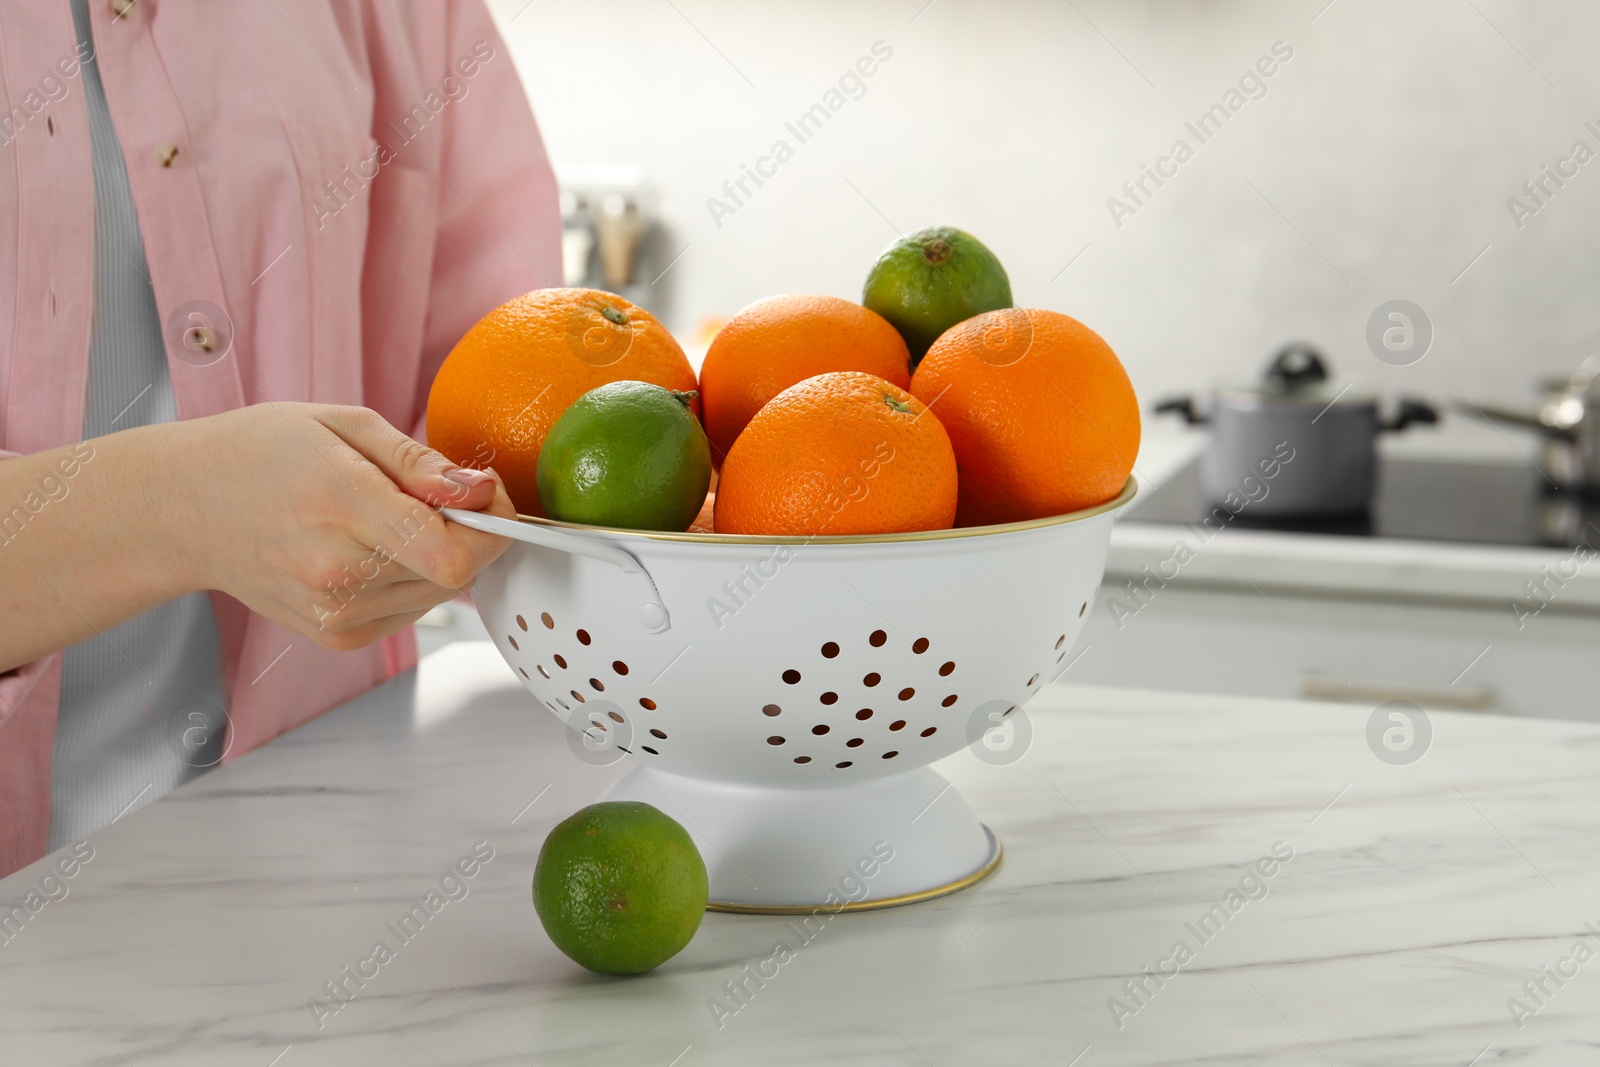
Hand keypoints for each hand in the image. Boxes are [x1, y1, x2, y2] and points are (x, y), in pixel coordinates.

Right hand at [177, 403, 512, 650]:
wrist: (186, 509)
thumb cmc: (262, 455)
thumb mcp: (344, 424)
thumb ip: (422, 463)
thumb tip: (480, 491)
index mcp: (342, 506)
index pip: (453, 552)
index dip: (491, 526)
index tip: (484, 493)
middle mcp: (337, 572)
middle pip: (457, 572)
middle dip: (466, 532)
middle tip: (427, 495)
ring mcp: (336, 613)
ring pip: (441, 594)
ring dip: (438, 557)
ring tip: (384, 518)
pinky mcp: (338, 635)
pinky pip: (413, 610)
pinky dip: (411, 579)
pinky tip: (371, 548)